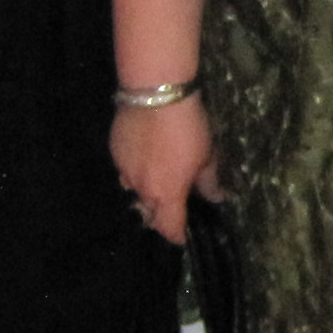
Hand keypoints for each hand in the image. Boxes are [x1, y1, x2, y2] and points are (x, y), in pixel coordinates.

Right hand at [111, 96, 219, 244]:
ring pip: (134, 192)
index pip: (169, 227)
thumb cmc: (188, 128)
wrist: (156, 95)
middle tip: (173, 209)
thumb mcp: (208, 156)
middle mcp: (142, 189)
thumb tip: (217, 197)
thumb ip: (210, 181)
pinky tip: (146, 157)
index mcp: (167, 194)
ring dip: (146, 193)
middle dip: (161, 216)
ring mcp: (124, 171)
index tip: (183, 237)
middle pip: (149, 213)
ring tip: (158, 182)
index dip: (177, 236)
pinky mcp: (114, 152)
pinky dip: (136, 171)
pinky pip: (125, 171)